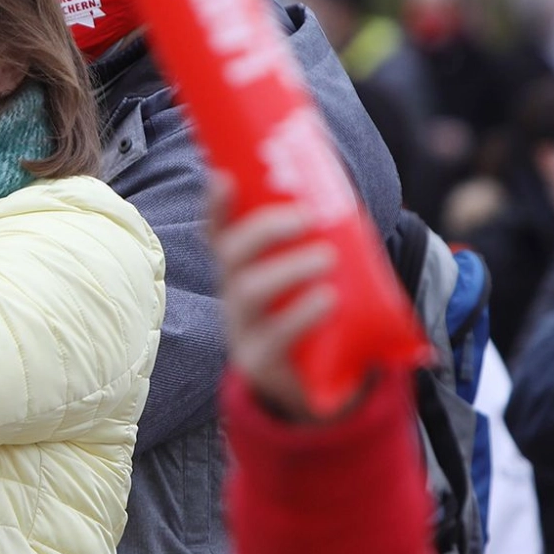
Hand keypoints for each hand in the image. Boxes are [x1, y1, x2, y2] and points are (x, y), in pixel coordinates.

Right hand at [207, 178, 336, 421]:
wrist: (310, 384)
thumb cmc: (311, 312)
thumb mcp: (309, 272)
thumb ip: (320, 233)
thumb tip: (337, 169)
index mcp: (241, 268)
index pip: (218, 231)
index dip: (216, 205)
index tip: (224, 177)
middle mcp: (233, 294)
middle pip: (230, 256)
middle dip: (262, 230)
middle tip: (305, 216)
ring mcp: (241, 328)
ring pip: (247, 292)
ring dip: (286, 268)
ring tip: (326, 257)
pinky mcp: (259, 362)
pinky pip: (273, 338)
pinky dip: (299, 315)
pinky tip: (326, 299)